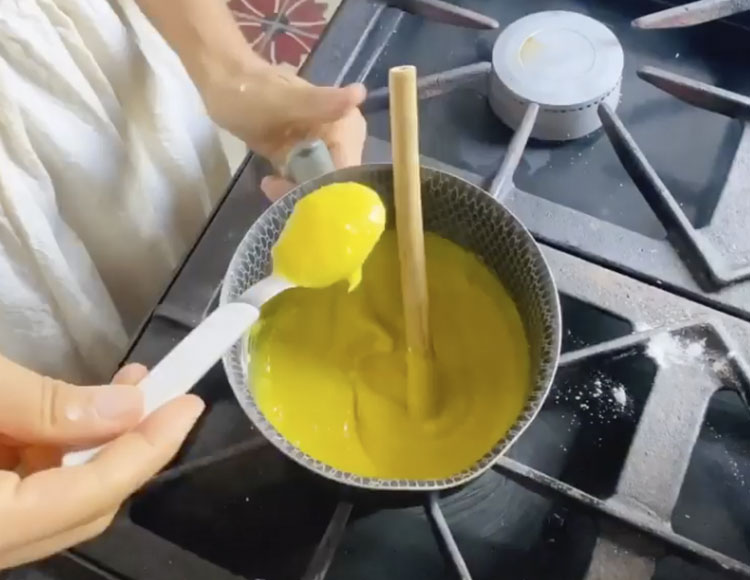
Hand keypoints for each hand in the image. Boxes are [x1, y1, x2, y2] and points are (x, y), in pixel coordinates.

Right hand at [0, 360, 203, 569]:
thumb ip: (51, 406)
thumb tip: (130, 409)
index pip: (94, 494)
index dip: (148, 448)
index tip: (188, 406)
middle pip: (85, 508)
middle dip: (131, 448)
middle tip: (163, 395)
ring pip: (59, 500)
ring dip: (97, 444)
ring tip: (124, 386)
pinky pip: (27, 493)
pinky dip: (56, 452)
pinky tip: (68, 410)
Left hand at [199, 60, 366, 200]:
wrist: (224, 83)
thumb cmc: (252, 90)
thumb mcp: (284, 100)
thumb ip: (320, 102)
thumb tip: (360, 92)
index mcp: (346, 124)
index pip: (347, 169)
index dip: (327, 187)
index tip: (299, 192)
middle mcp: (342, 141)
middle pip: (337, 183)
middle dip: (311, 194)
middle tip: (278, 188)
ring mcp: (323, 151)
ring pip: (321, 187)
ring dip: (298, 193)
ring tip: (270, 186)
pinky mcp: (304, 159)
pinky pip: (306, 183)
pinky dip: (291, 188)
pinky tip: (270, 184)